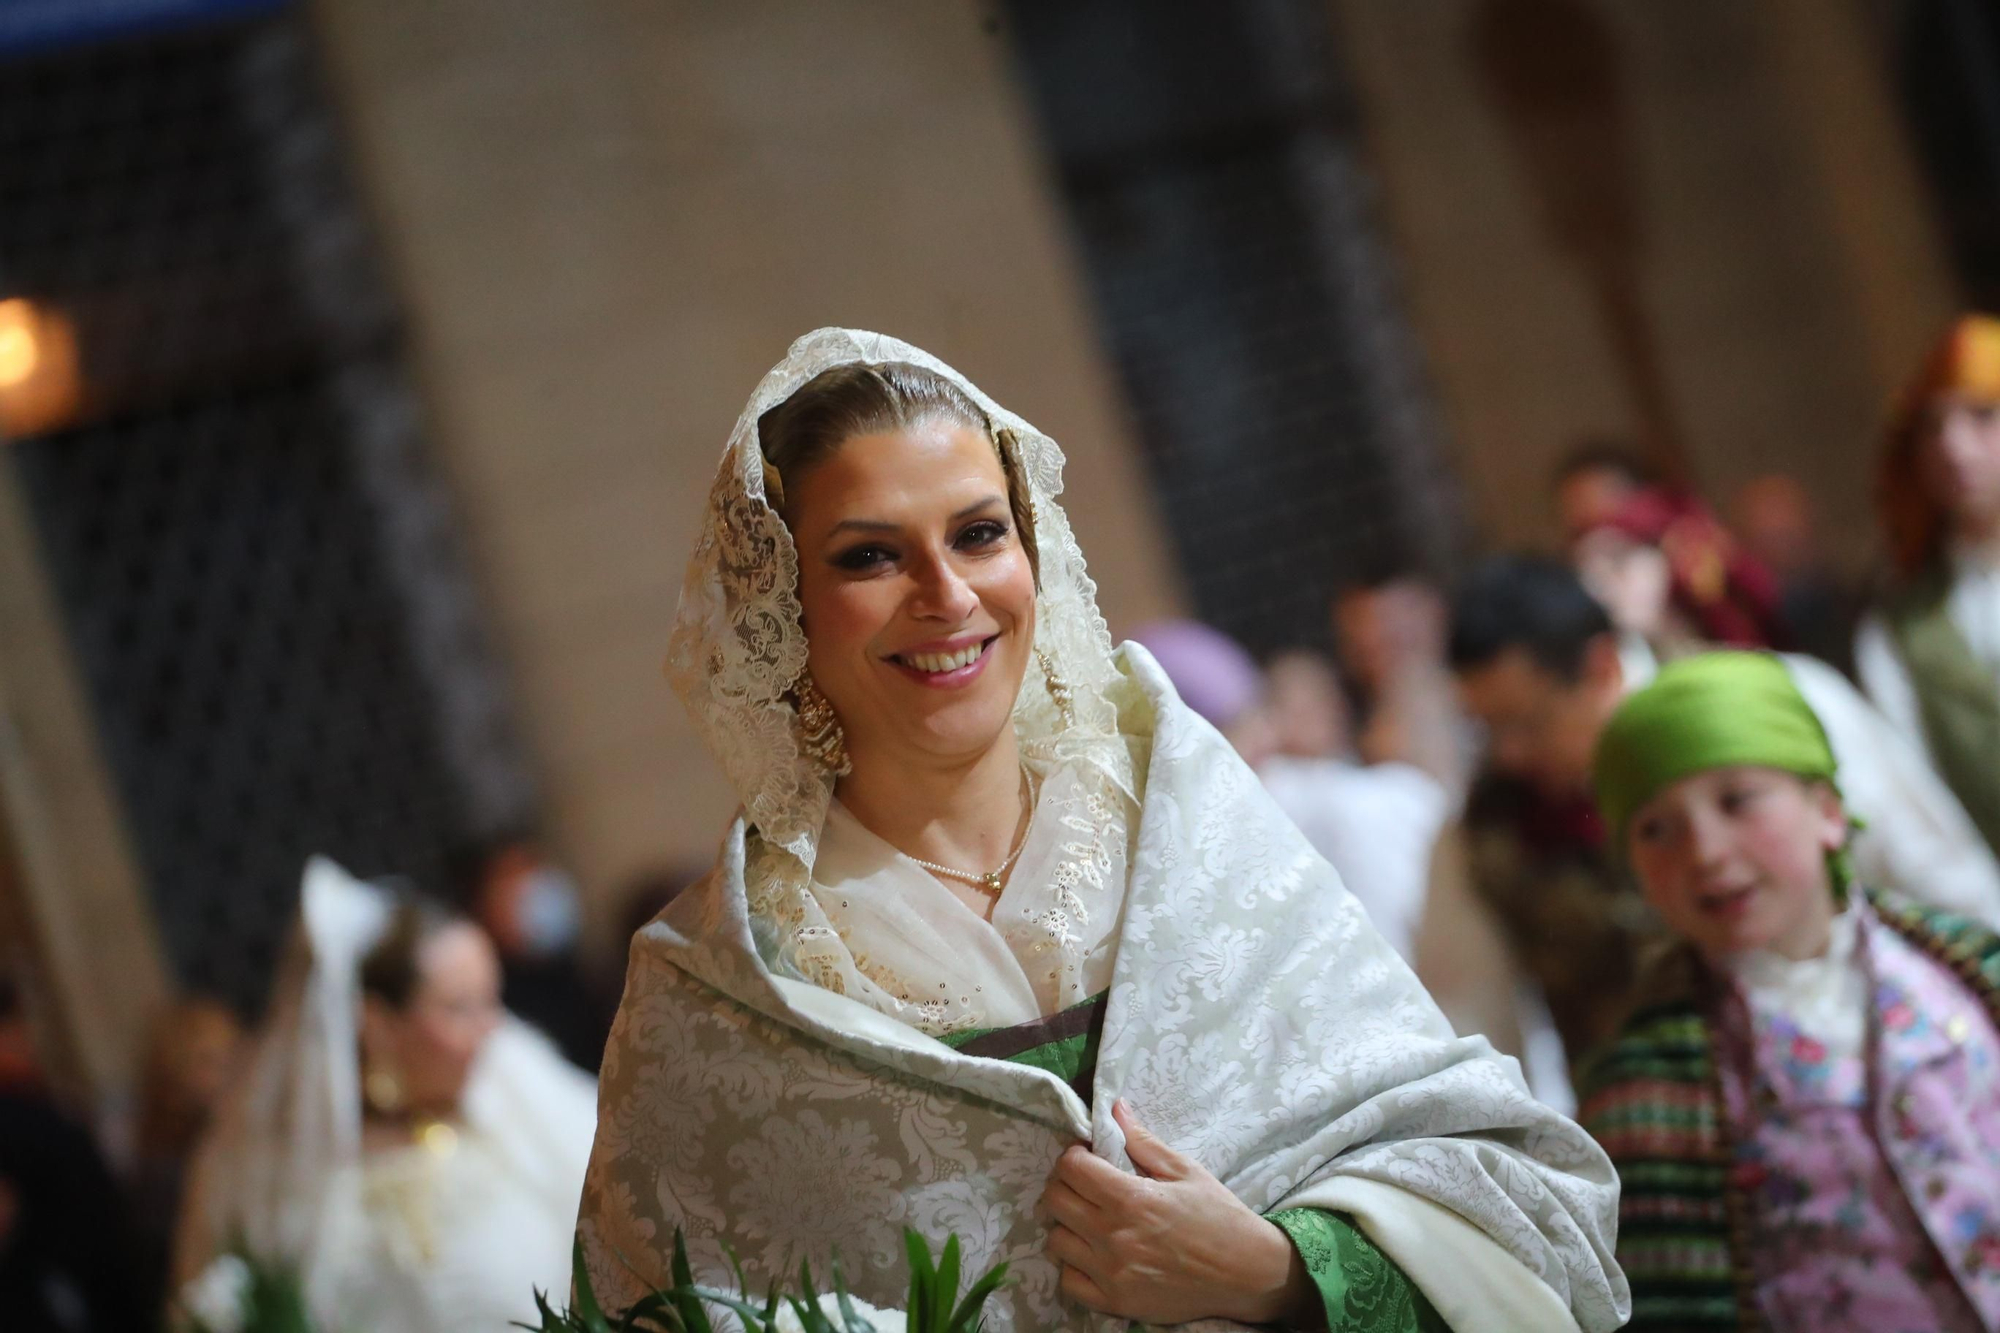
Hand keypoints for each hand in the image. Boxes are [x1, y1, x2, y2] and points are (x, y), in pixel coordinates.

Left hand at [1039, 1099, 1315, 1326]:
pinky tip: (1093, 1254)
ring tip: (1089, 1219)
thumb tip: (1115, 1109)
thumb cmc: (1219, 1216)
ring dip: (1067, 1225)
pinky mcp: (1115, 1302)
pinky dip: (1073, 1266)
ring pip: (1056, 1241)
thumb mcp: (1185, 1170)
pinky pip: (1068, 1282)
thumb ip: (1143, 1142)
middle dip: (1065, 1184)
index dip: (1074, 1155)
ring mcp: (1112, 1273)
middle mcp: (1114, 1236)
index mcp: (1131, 1199)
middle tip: (1086, 1184)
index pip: (1070, 1169)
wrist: (1247, 1273)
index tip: (1088, 1156)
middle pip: (1054, 1201)